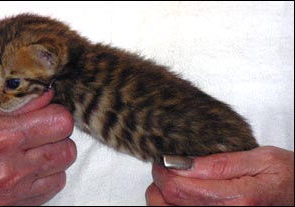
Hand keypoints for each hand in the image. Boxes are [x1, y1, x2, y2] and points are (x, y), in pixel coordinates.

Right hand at [0, 90, 75, 204]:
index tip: (48, 112)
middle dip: (59, 135)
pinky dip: (48, 174)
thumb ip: (14, 101)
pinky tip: (31, 166)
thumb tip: (47, 95)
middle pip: (67, 148)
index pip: (60, 122)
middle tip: (43, 130)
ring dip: (55, 154)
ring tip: (35, 149)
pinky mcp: (16, 205)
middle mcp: (10, 169)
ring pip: (63, 168)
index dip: (57, 113)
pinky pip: (54, 186)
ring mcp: (14, 192)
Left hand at [146, 146, 293, 205]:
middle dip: (159, 182)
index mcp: (237, 198)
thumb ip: (220, 162)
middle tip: (163, 167)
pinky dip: (172, 206)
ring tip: (170, 180)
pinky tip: (179, 195)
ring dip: (161, 197)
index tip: (162, 159)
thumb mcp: (261, 159)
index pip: (181, 187)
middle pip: (171, 203)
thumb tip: (183, 162)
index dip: (163, 171)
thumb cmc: (288, 177)